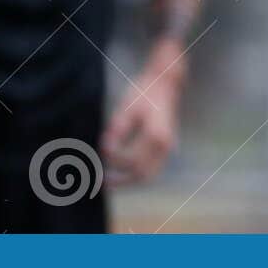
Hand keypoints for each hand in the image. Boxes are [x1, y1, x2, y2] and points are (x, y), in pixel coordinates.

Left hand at [101, 54, 183, 185]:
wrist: (165, 85)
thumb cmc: (144, 94)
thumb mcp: (127, 108)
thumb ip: (117, 130)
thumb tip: (104, 150)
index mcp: (156, 135)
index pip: (131, 158)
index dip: (114, 159)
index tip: (101, 151)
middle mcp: (164, 146)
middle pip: (141, 174)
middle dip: (121, 181)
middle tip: (100, 182)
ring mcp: (167, 149)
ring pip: (148, 176)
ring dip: (128, 182)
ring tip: (109, 182)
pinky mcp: (165, 149)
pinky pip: (151, 169)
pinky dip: (135, 175)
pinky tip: (121, 173)